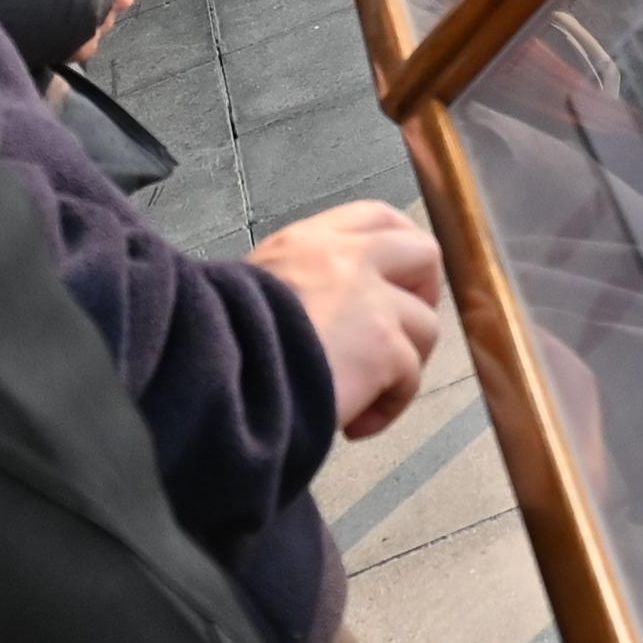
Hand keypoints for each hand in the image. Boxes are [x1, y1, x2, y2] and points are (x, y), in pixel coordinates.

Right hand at [249, 199, 444, 438]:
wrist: (216, 380)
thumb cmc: (225, 347)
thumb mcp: (252, 292)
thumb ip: (302, 287)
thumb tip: (333, 318)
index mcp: (309, 241)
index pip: (376, 217)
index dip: (400, 246)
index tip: (400, 282)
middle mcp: (346, 258)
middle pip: (423, 253)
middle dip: (424, 295)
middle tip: (399, 337)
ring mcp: (370, 300)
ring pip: (426, 326)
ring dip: (402, 366)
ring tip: (362, 395)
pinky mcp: (385, 347)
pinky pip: (409, 379)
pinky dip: (386, 408)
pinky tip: (352, 425)